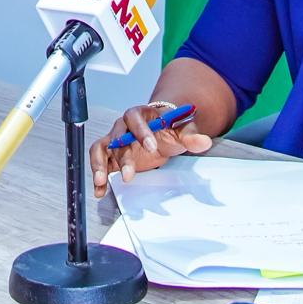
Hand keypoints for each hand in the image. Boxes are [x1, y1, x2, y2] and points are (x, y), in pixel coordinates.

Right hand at [89, 102, 213, 193]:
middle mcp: (123, 126)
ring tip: (102, 180)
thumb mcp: (182, 129)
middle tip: (130, 174)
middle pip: (117, 137)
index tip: (151, 146)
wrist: (162, 131)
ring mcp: (115, 141)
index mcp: (140, 114)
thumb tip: (204, 141)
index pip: (135, 117)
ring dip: (99, 165)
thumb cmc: (168, 127)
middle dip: (123, 156)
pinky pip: (100, 162)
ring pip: (101, 149)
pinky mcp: (112, 156)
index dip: (141, 131)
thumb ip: (191, 135)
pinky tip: (100, 189)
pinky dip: (98, 175)